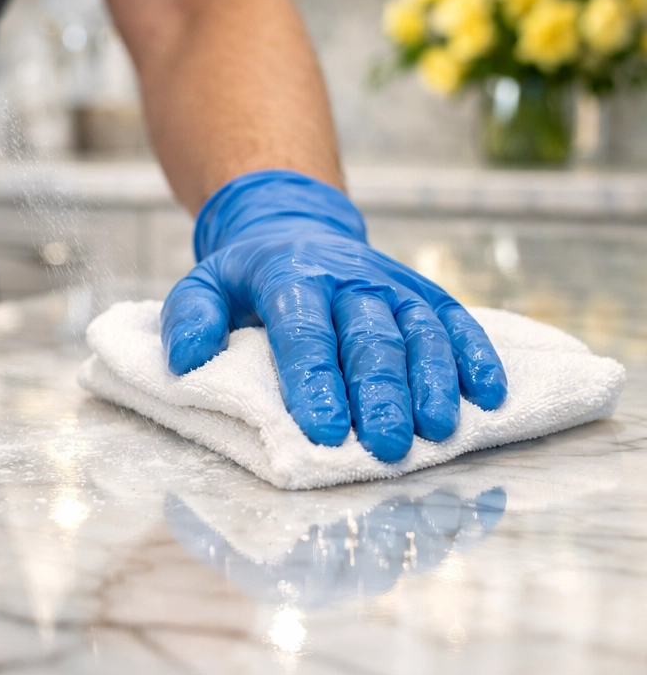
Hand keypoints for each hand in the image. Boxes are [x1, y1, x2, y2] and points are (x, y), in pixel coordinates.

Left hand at [161, 171, 507, 462]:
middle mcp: (348, 277)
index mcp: (291, 275)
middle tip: (383, 446)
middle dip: (378, 394)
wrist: (295, 228)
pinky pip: (455, 320)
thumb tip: (185, 359)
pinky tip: (489, 395)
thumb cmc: (248, 276)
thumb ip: (190, 315)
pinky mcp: (422, 293)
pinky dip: (475, 355)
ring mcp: (391, 284)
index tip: (320, 430)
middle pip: (369, 337)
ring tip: (437, 431)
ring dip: (432, 381)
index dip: (314, 379)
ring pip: (419, 331)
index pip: (303, 329)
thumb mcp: (205, 282)